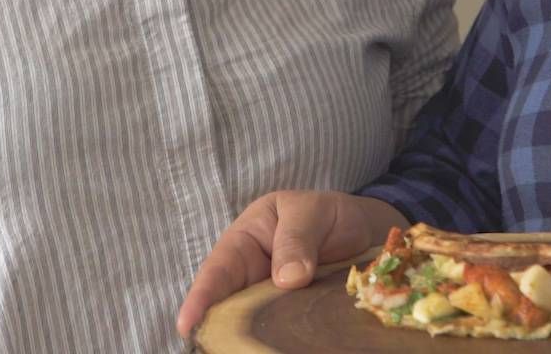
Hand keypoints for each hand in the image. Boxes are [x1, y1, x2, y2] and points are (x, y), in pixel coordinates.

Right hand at [176, 190, 406, 338]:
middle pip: (227, 309)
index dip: (200, 299)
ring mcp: (270, 304)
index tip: (187, 325)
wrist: (364, 233)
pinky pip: (279, 337)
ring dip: (250, 341)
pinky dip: (276, 344)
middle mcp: (250, 279)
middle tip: (216, 346)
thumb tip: (287, 278)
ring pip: (253, 328)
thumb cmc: (328, 214)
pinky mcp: (290, 323)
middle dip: (219, 330)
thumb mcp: (313, 212)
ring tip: (251, 350)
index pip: (217, 271)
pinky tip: (282, 349)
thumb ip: (298, 238)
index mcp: (244, 242)